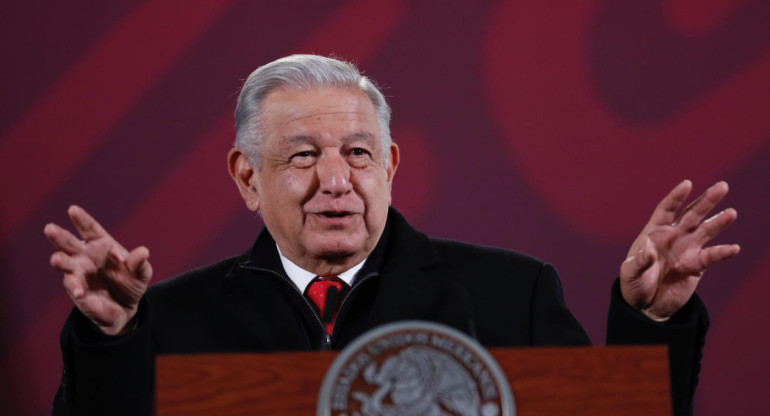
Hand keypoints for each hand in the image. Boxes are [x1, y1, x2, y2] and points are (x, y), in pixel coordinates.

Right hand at [44, 205, 151, 334]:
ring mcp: (78, 272)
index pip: (90, 229)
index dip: (81, 220)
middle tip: (50, 228)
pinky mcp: (76, 289)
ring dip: (60, 261)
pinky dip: (76, 287)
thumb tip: (143, 252)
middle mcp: (85, 256)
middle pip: (70, 243)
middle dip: (60, 236)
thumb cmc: (131, 282)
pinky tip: (81, 292)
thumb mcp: (141, 273)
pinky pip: (73, 286)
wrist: (125, 308)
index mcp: (101, 244)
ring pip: (64, 263)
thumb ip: (139, 263)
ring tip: (56, 259)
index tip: (73, 209)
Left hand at [620, 180, 739, 321]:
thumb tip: (649, 252)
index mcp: (654, 232)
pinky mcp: (696, 265)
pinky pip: (711, 256)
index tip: (687, 184)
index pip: (666, 209)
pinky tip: (733, 248)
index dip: (676, 197)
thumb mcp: (630, 272)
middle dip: (706, 201)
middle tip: (722, 187)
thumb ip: (639, 261)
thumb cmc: (633, 284)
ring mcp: (687, 249)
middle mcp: (674, 236)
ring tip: (731, 213)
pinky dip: (722, 253)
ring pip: (705, 231)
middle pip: (692, 214)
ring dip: (718, 222)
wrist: (646, 305)